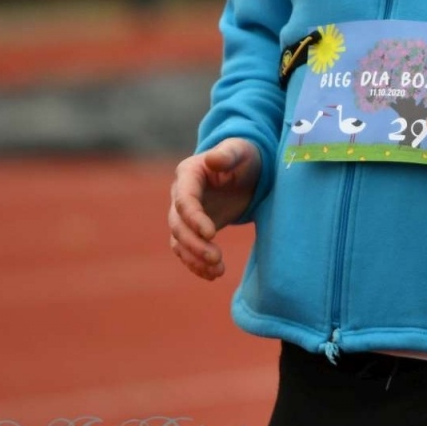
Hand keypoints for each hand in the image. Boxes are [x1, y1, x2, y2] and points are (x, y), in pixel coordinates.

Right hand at [168, 138, 259, 280]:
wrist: (248, 169)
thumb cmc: (245, 155)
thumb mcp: (241, 150)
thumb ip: (227, 154)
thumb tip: (211, 160)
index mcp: (188, 174)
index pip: (184, 200)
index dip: (194, 218)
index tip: (212, 234)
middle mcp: (180, 195)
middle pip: (178, 225)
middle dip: (194, 244)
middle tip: (216, 258)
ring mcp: (185, 215)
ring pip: (180, 241)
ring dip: (194, 258)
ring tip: (217, 271)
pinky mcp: (194, 229)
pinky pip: (187, 250)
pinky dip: (196, 264)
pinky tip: (213, 274)